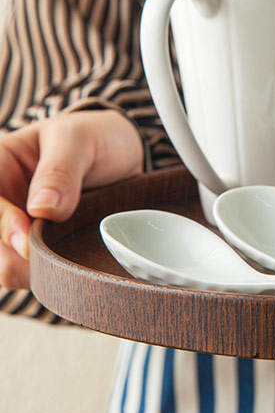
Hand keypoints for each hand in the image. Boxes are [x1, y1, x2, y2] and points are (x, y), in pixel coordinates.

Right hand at [0, 110, 143, 289]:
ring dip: (34, 267)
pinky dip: (47, 274)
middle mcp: (1, 201)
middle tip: (52, 250)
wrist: (125, 154)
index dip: (0, 224)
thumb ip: (60, 170)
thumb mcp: (78, 141)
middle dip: (14, 252)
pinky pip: (27, 275)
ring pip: (5, 265)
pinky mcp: (34, 249)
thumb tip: (42, 208)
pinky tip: (70, 260)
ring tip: (69, 249)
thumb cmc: (96, 138)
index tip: (26, 234)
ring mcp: (14, 227)